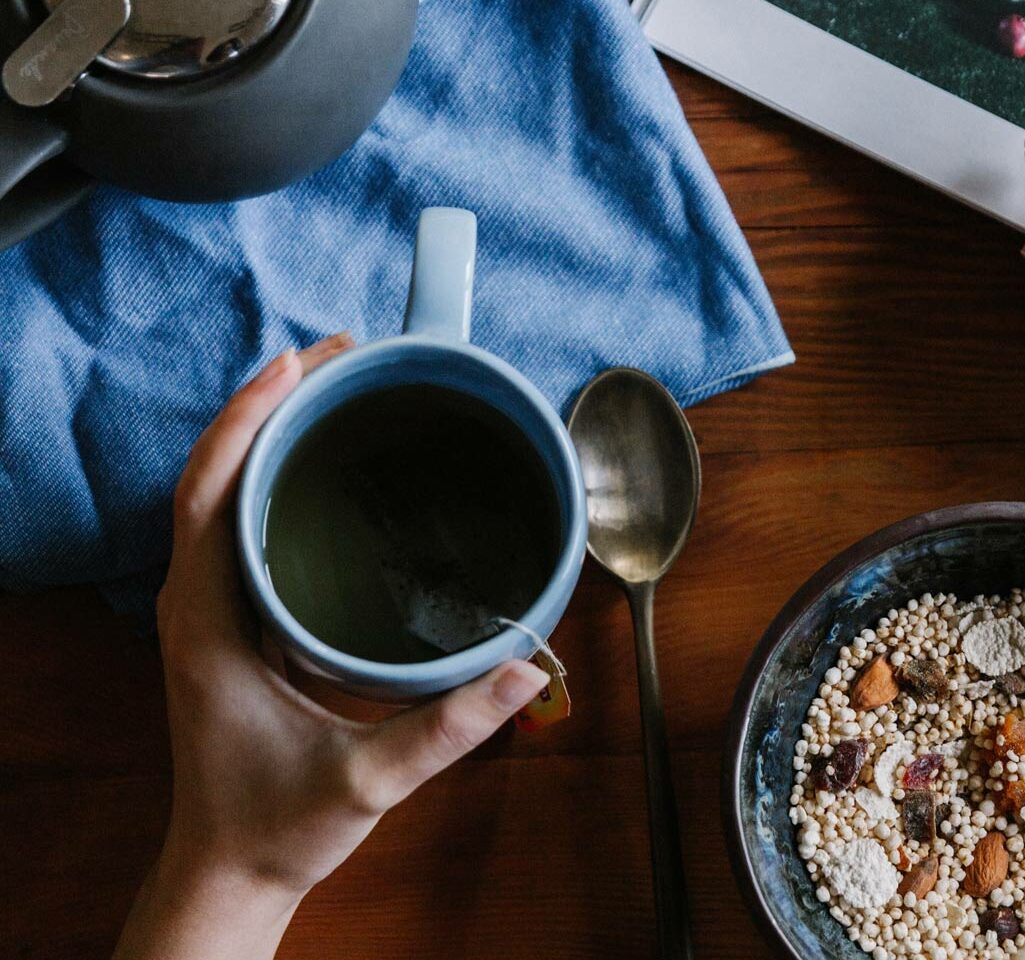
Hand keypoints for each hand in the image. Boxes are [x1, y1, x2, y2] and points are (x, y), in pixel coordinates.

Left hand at [116, 334, 549, 959]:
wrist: (232, 871)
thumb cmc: (277, 825)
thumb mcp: (367, 779)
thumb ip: (448, 727)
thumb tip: (525, 670)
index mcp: (209, 623)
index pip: (208, 494)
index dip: (248, 419)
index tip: (299, 364)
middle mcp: (200, 603)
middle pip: (215, 473)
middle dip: (271, 403)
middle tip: (342, 355)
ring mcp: (212, 611)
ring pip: (226, 494)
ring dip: (274, 434)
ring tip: (339, 387)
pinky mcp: (234, 623)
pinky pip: (244, 526)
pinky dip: (277, 477)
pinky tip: (328, 465)